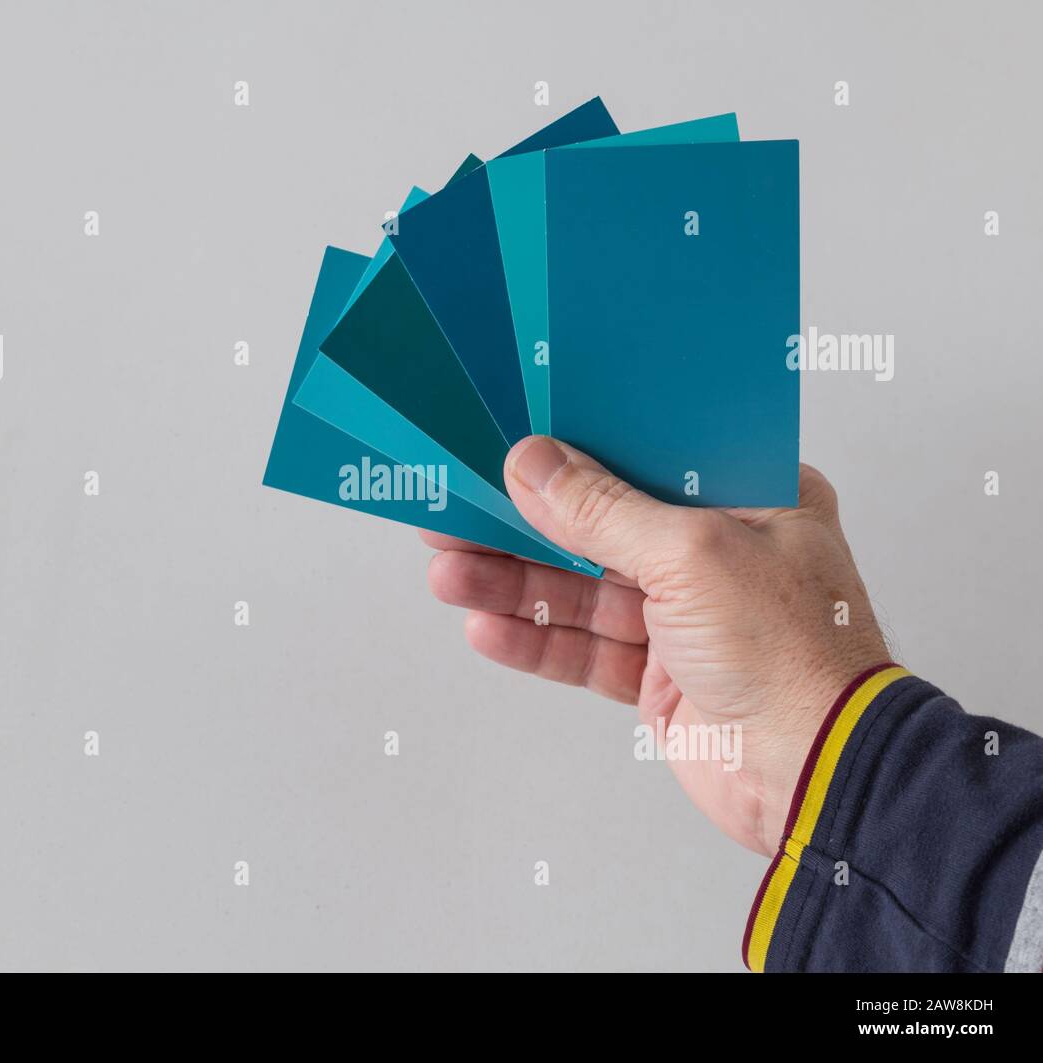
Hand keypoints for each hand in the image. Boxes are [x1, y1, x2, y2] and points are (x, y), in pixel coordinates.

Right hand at [422, 436, 891, 856]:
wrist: (819, 780)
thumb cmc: (794, 655)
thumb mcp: (691, 555)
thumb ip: (602, 510)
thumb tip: (534, 466)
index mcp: (752, 501)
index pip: (648, 458)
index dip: (579, 448)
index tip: (513, 440)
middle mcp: (719, 553)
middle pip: (601, 524)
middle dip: (526, 521)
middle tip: (457, 507)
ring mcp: (688, 618)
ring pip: (583, 589)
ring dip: (515, 582)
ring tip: (448, 570)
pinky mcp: (662, 676)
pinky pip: (586, 648)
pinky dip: (537, 639)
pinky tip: (487, 626)